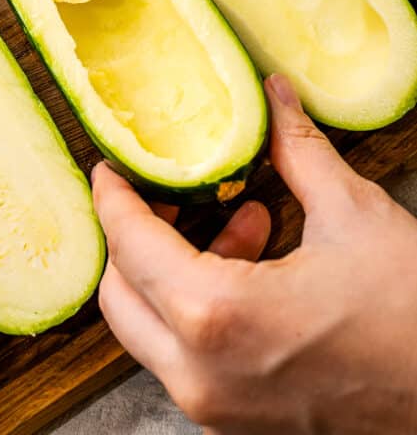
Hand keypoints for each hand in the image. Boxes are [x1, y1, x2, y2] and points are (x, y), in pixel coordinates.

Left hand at [92, 75, 416, 434]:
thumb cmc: (412, 316)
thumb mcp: (351, 214)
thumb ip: (296, 149)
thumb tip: (273, 96)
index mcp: (217, 315)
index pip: (128, 244)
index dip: (113, 196)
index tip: (112, 166)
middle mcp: (201, 373)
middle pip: (120, 293)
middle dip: (135, 234)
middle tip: (171, 190)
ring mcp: (217, 406)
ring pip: (150, 328)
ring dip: (173, 267)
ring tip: (240, 218)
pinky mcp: (239, 420)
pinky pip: (187, 354)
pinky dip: (198, 304)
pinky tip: (256, 260)